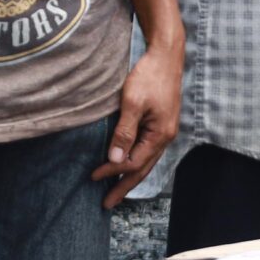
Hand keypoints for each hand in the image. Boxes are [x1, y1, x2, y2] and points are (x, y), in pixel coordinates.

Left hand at [96, 29, 183, 209]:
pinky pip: (147, 150)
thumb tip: (114, 159)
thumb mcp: (133, 102)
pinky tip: (127, 163)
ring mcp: (165, 130)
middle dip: (124, 186)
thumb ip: (124, 131)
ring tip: (116, 189)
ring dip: (130, 176)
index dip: (112, 171)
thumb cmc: (149, 76)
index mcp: (160, 134)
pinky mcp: (161, 123)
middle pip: (143, 168)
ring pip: (146, 161)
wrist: (167, 55)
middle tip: (107, 203)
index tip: (92, 177)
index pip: (132, 162)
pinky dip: (136, 161)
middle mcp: (166, 136)